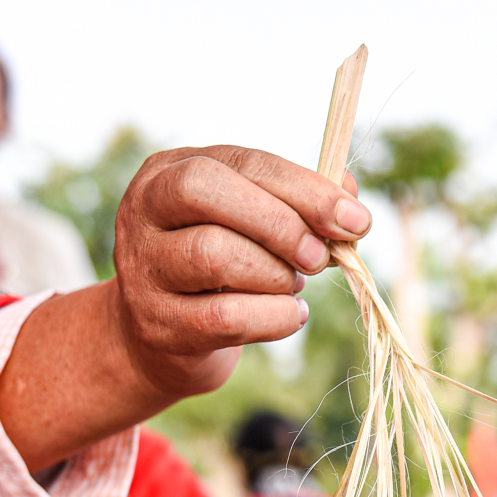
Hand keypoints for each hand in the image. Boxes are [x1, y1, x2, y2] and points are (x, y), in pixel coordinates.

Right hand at [109, 147, 367, 400]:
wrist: (166, 334)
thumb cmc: (223, 264)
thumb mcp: (252, 221)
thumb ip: (299, 204)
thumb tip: (350, 200)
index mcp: (170, 170)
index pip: (242, 162)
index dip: (304, 188)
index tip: (354, 218)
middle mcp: (143, 211)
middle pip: (206, 192)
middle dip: (279, 224)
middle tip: (318, 257)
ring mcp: (142, 268)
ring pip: (214, 255)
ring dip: (275, 274)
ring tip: (292, 284)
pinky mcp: (157, 325)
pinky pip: (223, 318)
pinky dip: (273, 318)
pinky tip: (290, 315)